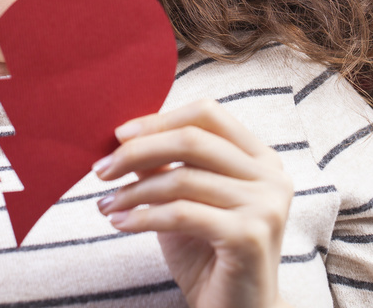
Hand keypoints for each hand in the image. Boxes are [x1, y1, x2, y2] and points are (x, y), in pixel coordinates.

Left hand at [93, 99, 295, 307]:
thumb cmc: (210, 257)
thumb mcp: (184, 202)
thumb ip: (166, 168)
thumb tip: (125, 137)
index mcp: (261, 158)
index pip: (208, 114)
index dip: (160, 119)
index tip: (119, 135)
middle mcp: (270, 176)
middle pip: (192, 140)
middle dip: (138, 151)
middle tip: (101, 170)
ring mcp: (264, 205)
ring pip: (182, 179)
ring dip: (134, 191)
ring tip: (106, 205)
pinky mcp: (249, 235)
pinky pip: (181, 214)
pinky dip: (142, 216)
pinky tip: (119, 223)